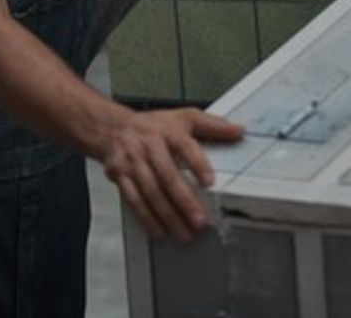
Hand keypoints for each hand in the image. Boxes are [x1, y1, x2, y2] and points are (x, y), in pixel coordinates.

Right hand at [101, 108, 243, 241]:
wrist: (113, 128)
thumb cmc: (152, 126)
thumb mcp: (184, 118)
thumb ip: (212, 125)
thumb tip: (238, 131)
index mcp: (168, 131)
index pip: (185, 146)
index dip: (197, 163)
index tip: (209, 181)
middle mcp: (149, 146)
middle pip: (167, 176)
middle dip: (184, 201)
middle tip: (199, 220)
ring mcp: (133, 162)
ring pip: (150, 192)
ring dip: (167, 215)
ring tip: (184, 232)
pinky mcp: (120, 176)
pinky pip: (133, 200)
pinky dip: (146, 218)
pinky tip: (158, 230)